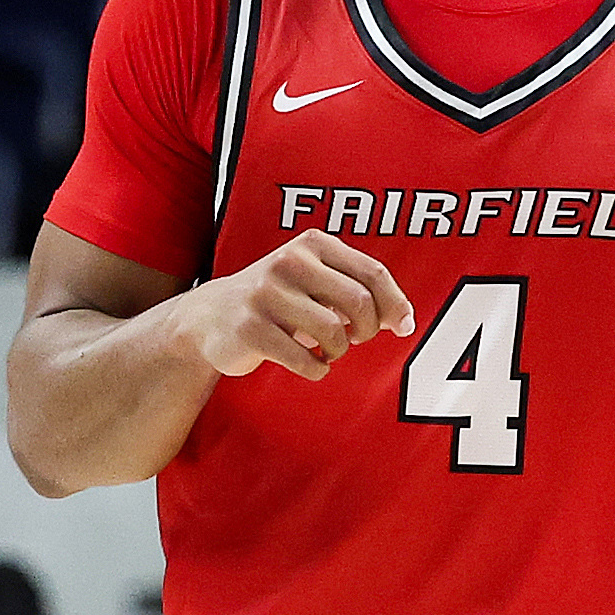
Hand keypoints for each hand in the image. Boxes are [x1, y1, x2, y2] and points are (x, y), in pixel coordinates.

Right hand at [170, 230, 414, 381]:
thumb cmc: (277, 299)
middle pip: (359, 303)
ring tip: (327, 350)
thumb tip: (404, 319)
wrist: (209, 317)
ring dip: (339, 352)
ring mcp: (266, 294)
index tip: (404, 326)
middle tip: (355, 339)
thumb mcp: (315, 280)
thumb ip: (358, 290)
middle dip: (368, 330)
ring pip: (334, 333)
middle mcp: (289, 262)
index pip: (373, 273)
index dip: (396, 304)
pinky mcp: (251, 328)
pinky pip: (307, 360)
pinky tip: (310, 362)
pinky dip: (317, 369)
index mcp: (312, 244)